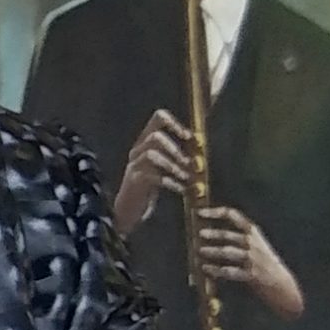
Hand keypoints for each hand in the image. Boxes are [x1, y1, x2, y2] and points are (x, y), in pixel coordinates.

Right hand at [114, 108, 191, 233]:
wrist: (128, 211)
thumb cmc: (149, 188)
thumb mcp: (163, 168)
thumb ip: (177, 156)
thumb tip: (201, 148)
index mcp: (145, 142)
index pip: (158, 118)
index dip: (175, 123)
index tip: (189, 136)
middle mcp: (137, 150)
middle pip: (155, 136)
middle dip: (176, 148)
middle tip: (191, 163)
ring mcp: (134, 165)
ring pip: (152, 153)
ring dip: (174, 166)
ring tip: (187, 178)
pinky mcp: (134, 181)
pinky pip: (153, 176)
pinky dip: (171, 182)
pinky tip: (182, 190)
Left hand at [197, 205, 305, 318]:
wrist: (282, 285)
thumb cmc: (264, 263)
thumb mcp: (255, 244)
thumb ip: (237, 236)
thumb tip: (208, 231)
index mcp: (253, 233)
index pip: (234, 215)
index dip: (216, 212)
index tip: (201, 212)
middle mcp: (253, 244)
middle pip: (230, 235)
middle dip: (214, 234)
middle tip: (200, 233)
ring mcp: (253, 260)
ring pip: (229, 252)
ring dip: (213, 251)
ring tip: (200, 251)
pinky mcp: (251, 275)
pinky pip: (230, 271)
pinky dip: (216, 270)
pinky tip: (206, 268)